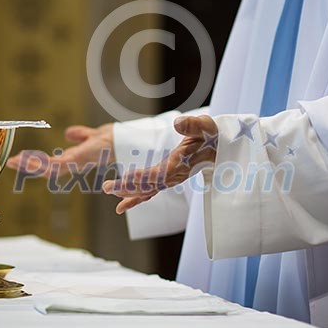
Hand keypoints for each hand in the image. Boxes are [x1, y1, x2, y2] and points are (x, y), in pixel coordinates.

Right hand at [6, 123, 113, 177]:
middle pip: (46, 169)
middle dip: (28, 166)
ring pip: (47, 169)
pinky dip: (42, 164)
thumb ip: (80, 135)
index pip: (52, 163)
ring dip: (31, 166)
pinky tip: (29, 159)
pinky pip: (55, 165)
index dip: (36, 162)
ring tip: (14, 161)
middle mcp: (73, 163)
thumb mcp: (91, 136)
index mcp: (74, 158)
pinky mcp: (77, 161)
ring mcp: (74, 164)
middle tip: (11, 162)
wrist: (123, 140)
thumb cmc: (112, 140)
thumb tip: (67, 133)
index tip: (21, 158)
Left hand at [103, 115, 217, 213]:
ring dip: (128, 191)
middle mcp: (175, 175)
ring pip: (147, 190)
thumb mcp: (204, 126)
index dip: (143, 177)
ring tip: (109, 190)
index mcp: (181, 163)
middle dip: (128, 186)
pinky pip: (150, 191)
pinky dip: (136, 198)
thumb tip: (178, 123)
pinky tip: (122, 204)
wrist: (220, 147)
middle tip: (108, 187)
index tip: (125, 178)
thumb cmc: (211, 135)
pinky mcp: (168, 179)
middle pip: (149, 185)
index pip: (160, 173)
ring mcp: (171, 179)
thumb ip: (192, 125)